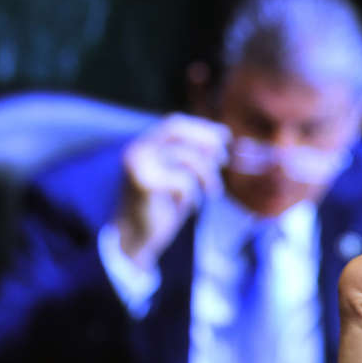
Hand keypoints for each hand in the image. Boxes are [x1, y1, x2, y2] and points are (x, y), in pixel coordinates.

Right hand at [111, 114, 229, 269]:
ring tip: (213, 191)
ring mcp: (138, 166)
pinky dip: (193, 193)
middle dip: (206, 139)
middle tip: (224, 158)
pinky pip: (184, 181)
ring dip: (208, 174)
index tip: (226, 137)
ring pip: (186, 156)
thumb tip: (220, 139)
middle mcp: (137, 150)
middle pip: (177, 129)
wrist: (135, 238)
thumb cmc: (160, 207)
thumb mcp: (180, 177)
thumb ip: (195, 157)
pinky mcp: (144, 184)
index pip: (175, 123)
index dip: (202, 128)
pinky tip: (186, 205)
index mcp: (144, 146)